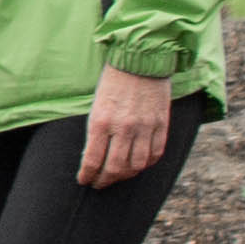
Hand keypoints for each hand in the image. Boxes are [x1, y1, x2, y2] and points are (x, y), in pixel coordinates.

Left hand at [76, 65, 175, 188]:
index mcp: (101, 121)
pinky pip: (155, 154)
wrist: (140, 60)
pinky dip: (146, 164)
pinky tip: (138, 165)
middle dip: (104, 180)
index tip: (83, 180)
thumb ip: (96, 131)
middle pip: (114, 168)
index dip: (87, 175)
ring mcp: (144, 127)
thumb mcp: (96, 105)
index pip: (93, 160)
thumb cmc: (113, 82)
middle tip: (98, 183)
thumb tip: (93, 157)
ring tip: (117, 177)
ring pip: (136, 166)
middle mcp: (123, 127)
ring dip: (125, 176)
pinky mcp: (161, 125)